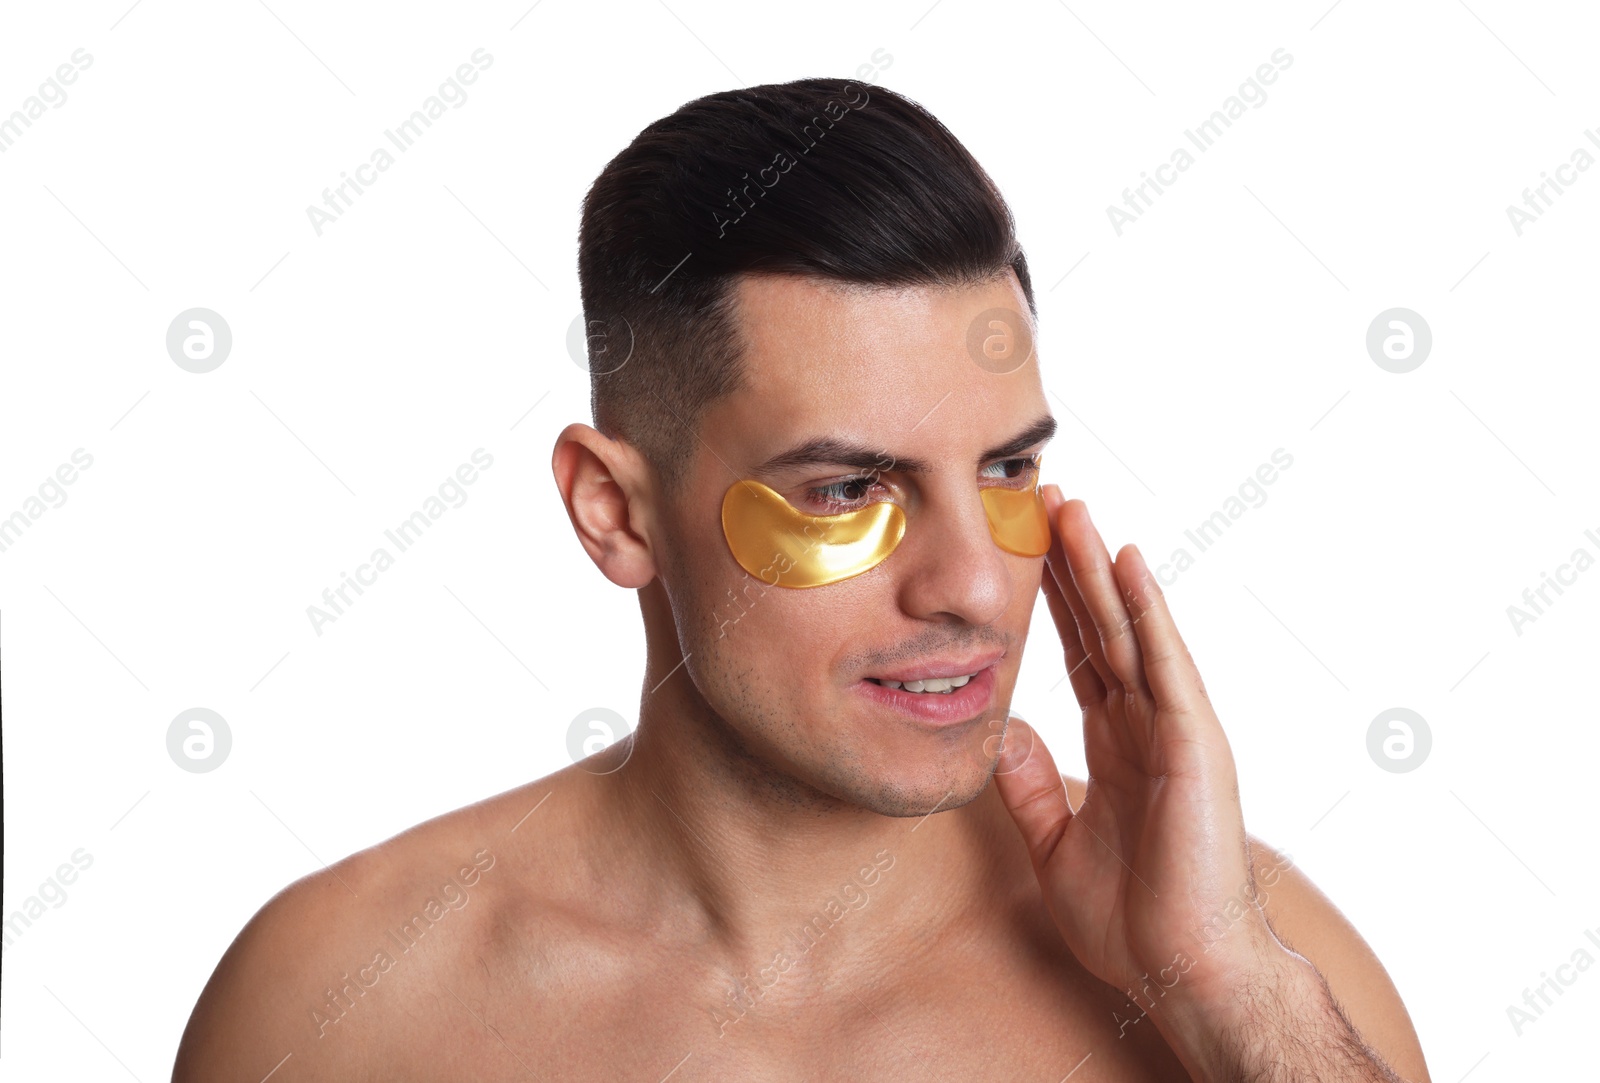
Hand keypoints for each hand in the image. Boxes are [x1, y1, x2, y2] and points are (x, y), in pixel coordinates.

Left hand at [993, 486, 1282, 1007]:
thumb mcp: (1053, 841)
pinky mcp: (1193, 740)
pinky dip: (1147, 610)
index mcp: (1117, 742)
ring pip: (1132, 628)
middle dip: (1073, 564)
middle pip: (1104, 625)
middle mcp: (1147, 723)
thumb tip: (1002, 731)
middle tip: (1046, 501)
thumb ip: (1029, 785)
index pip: (1081, 653)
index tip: (1026, 550)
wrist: (1180, 970)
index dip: (1054, 603)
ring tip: (1074, 509)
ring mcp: (1174, 727)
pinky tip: (1127, 562)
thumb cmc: (1131, 919)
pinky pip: (1164, 662)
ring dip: (1101, 568)